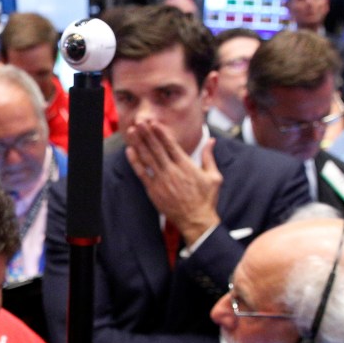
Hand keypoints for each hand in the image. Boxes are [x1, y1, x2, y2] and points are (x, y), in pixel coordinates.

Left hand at [125, 119, 221, 245]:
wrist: (196, 221)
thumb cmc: (206, 199)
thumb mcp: (214, 177)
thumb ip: (209, 157)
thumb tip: (211, 140)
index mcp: (186, 166)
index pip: (171, 145)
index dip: (161, 133)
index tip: (154, 123)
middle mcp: (172, 171)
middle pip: (157, 149)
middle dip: (148, 134)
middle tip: (140, 122)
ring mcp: (161, 181)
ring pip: (147, 158)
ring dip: (139, 144)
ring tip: (133, 131)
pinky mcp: (153, 190)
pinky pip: (141, 173)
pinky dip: (135, 162)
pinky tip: (129, 151)